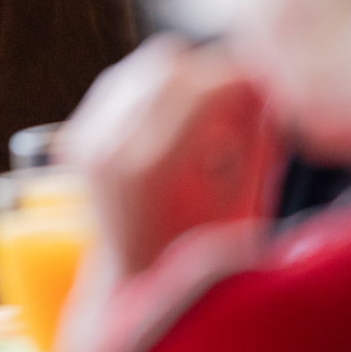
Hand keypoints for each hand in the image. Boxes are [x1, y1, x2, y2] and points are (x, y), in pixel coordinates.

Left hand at [59, 34, 278, 281]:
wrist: (136, 282)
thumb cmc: (198, 256)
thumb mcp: (242, 202)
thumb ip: (257, 142)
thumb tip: (271, 86)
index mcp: (145, 170)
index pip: (196, 89)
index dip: (236, 75)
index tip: (267, 76)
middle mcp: (107, 149)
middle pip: (169, 69)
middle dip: (214, 70)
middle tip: (248, 85)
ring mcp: (85, 141)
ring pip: (146, 68)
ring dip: (188, 74)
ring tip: (220, 98)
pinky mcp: (78, 134)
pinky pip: (125, 80)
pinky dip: (159, 84)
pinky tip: (184, 105)